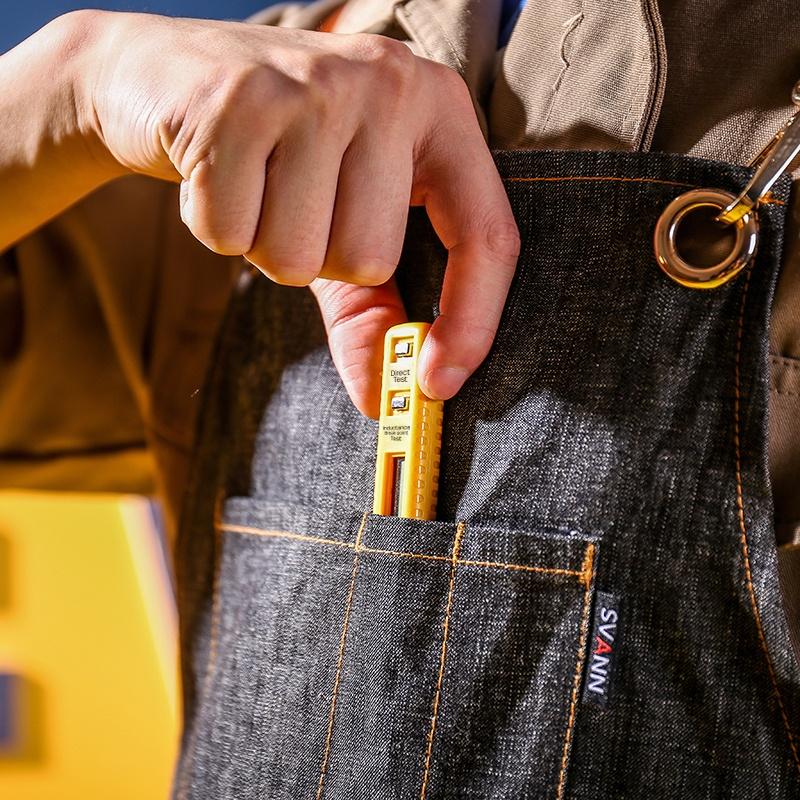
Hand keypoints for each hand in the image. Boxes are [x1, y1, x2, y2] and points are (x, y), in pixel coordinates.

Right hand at [85, 11, 519, 415]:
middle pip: (372, 258)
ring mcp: (315, 86)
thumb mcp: (344, 225)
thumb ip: (375, 310)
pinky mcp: (238, 101)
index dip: (471, 322)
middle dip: (322, 262)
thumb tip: (387, 400)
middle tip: (295, 206)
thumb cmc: (277, 162)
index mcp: (440, 112)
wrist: (169, 77)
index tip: (436, 387)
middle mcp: (389, 86)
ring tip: (255, 186)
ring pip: (300, 255)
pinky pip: (231, 234)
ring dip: (266, 247)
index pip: (486, 235)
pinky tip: (214, 173)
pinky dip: (216, 228)